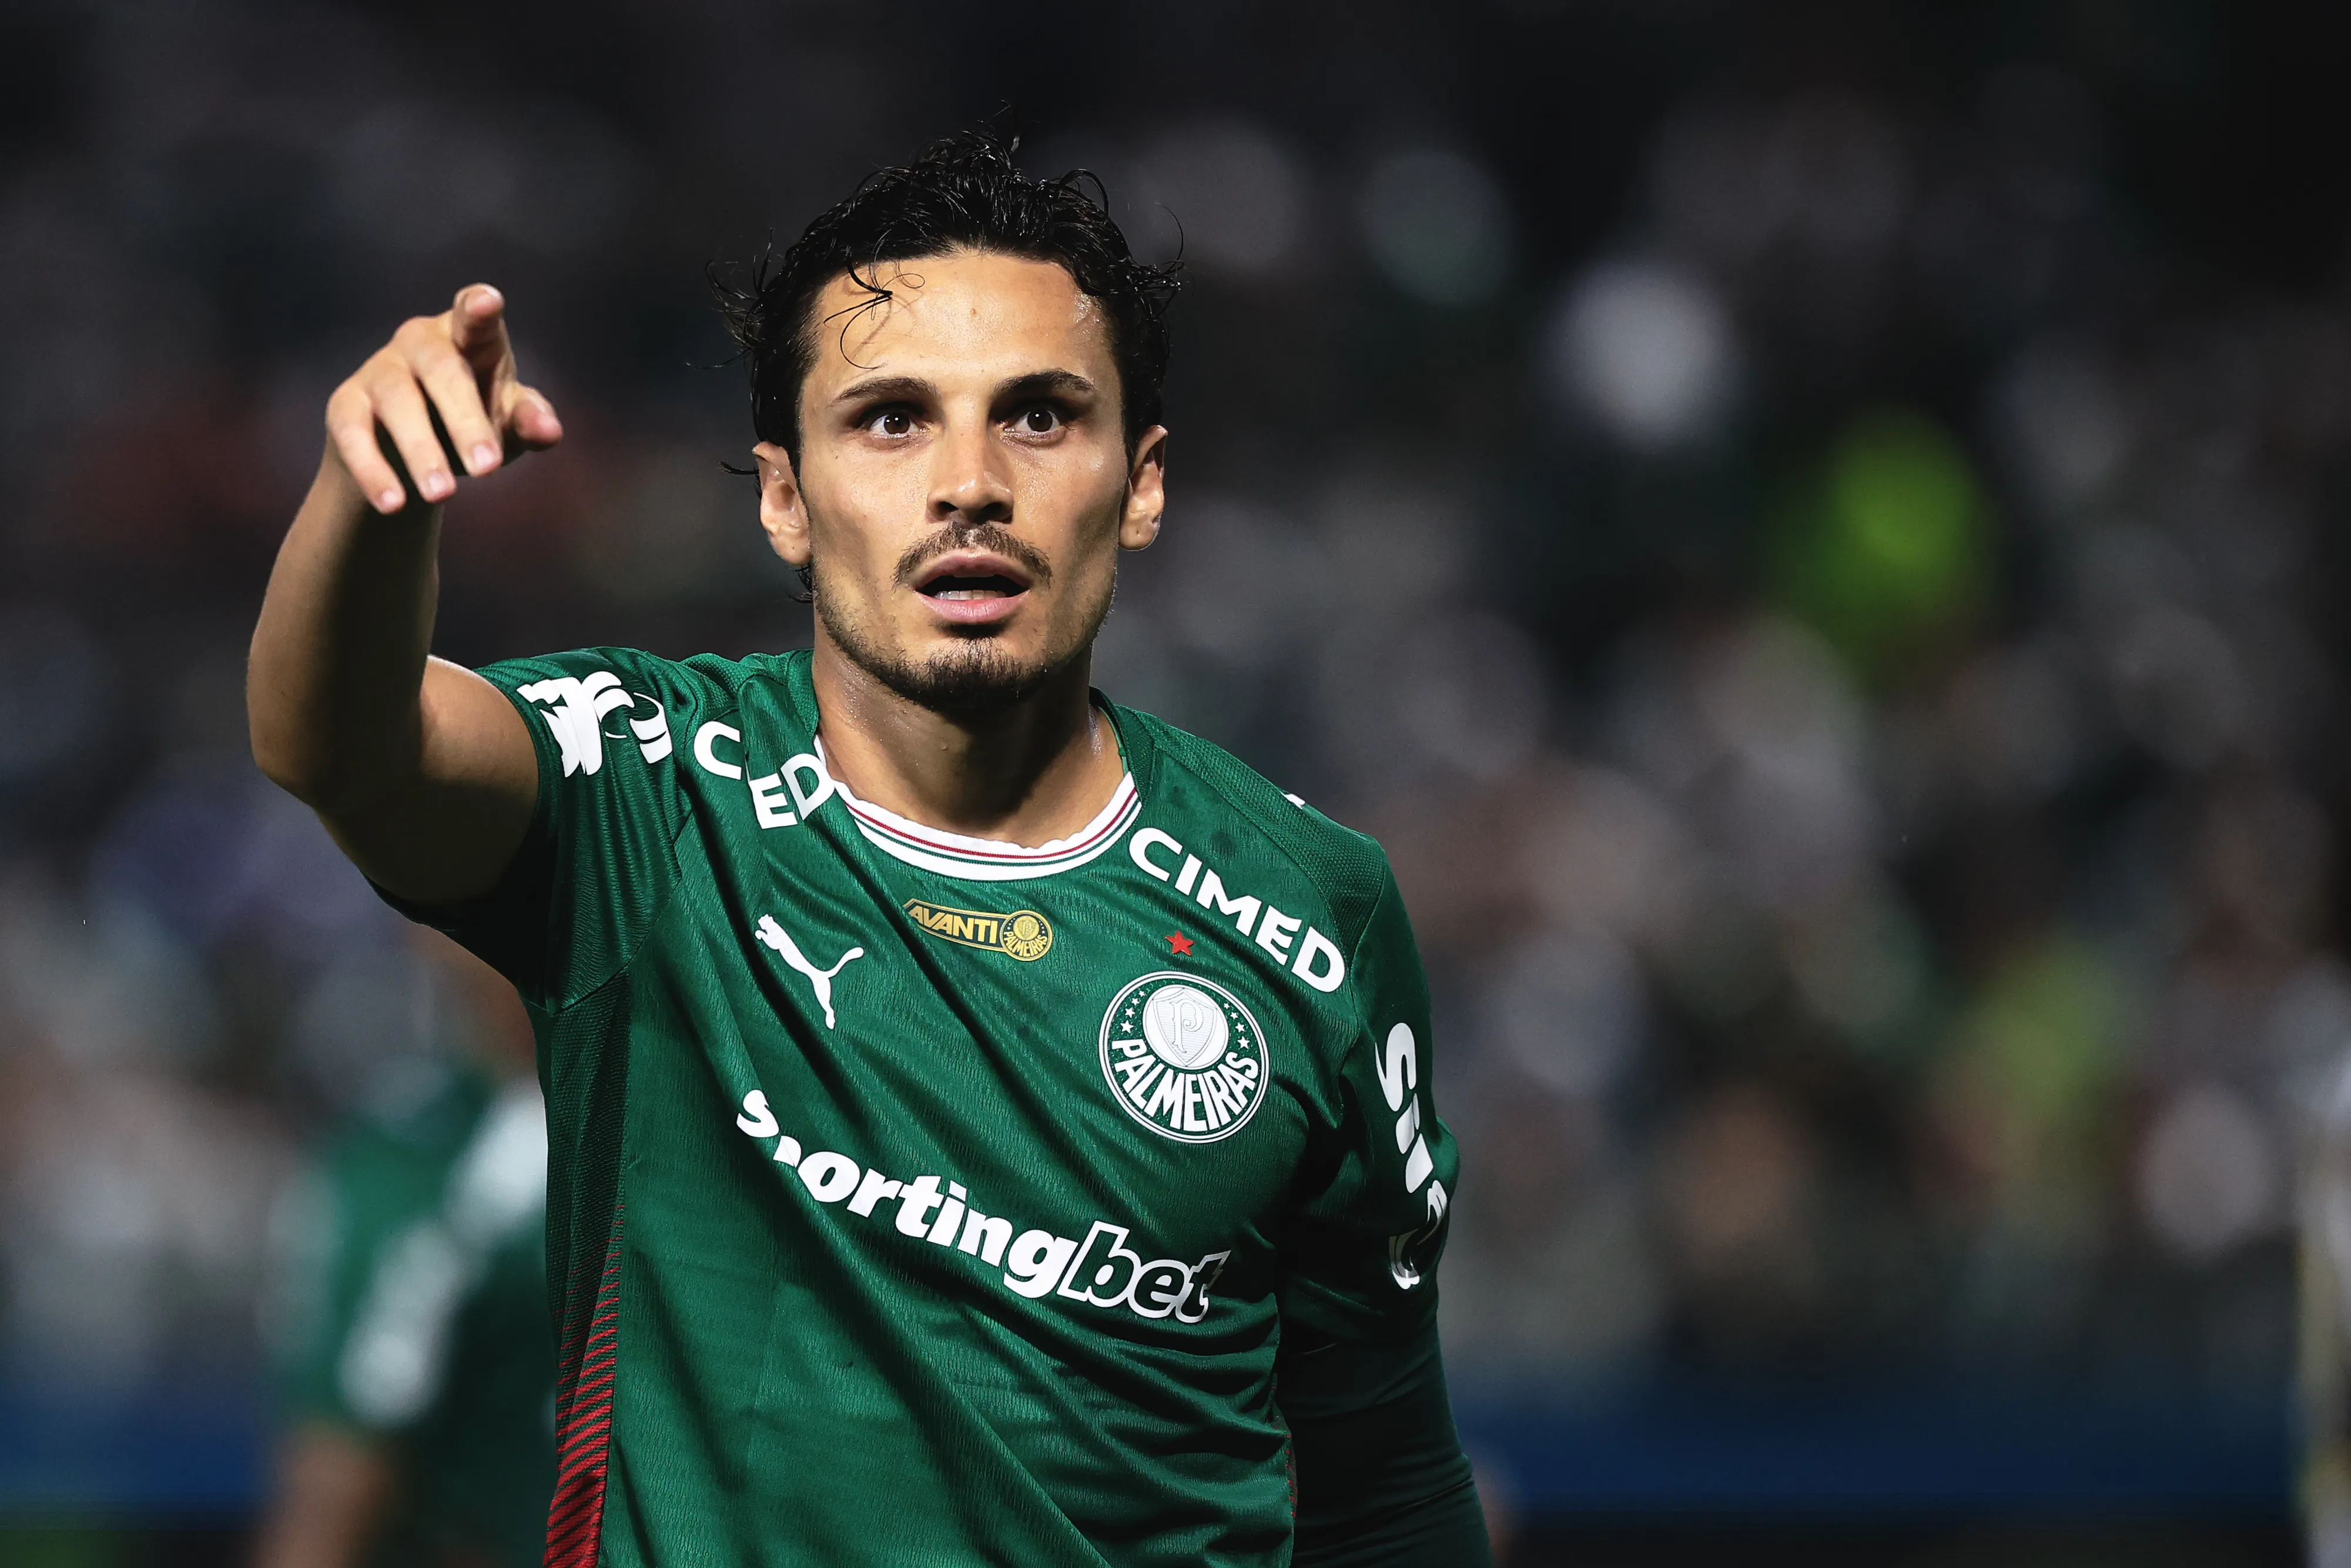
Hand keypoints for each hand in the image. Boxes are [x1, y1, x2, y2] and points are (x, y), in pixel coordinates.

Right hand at [325, 284, 564, 513]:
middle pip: (443, 371)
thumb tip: (550, 431)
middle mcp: (419, 342)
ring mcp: (378, 370)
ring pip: (398, 403)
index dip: (479, 309)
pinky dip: (374, 471)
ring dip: (422, 451)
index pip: (474, 317)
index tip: (488, 302)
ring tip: (443, 495)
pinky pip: (354, 435)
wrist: (410, 454)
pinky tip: (394, 504)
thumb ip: (528, 422)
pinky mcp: (345, 406)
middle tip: (488, 469)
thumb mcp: (506, 423)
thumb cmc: (472, 422)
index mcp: (467, 337)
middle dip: (466, 421)